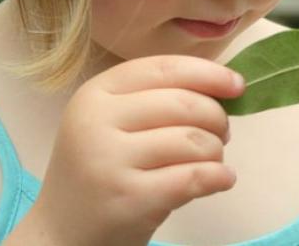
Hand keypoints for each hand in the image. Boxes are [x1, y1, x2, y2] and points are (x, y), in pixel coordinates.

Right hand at [21, 56, 244, 245]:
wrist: (61, 233)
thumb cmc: (102, 168)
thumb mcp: (114, 121)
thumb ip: (158, 98)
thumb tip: (225, 87)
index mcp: (97, 92)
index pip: (164, 68)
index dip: (208, 73)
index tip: (237, 85)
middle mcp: (97, 120)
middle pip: (184, 103)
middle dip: (216, 117)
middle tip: (223, 133)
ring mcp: (109, 160)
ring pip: (192, 141)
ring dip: (216, 151)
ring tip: (213, 160)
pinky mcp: (127, 199)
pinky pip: (192, 177)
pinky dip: (218, 176)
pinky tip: (223, 179)